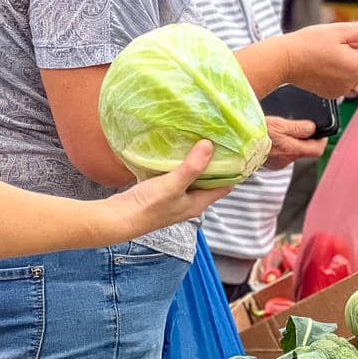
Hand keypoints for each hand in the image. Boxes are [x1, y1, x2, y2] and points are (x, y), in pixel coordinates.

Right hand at [97, 140, 231, 240]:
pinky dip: (178, 164)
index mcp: (198, 203)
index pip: (224, 186)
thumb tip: (210, 145)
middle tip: (221, 140)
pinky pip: (175, 175)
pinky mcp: (160, 192)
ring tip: (201, 140)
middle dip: (216, 163)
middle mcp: (189, 202)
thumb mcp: (173, 185)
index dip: (234, 170)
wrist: (118, 219)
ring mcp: (174, 198)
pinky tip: (176, 150)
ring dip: (196, 162)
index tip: (239, 150)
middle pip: (209, 180)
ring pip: (192, 177)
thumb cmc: (147, 207)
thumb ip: (192, 168)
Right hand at [263, 117, 327, 168]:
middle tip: (303, 126)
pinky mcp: (271, 163)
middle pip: (305, 151)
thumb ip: (297, 127)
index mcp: (292, 150)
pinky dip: (284, 146)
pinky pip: (284, 154)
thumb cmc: (257, 133)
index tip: (321, 131)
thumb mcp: (278, 124)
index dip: (322, 140)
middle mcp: (287, 159)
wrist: (238, 143)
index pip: (317, 150)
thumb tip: (313, 128)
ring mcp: (279, 163)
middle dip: (307, 139)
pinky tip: (276, 137)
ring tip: (286, 129)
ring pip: (294, 152)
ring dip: (294, 142)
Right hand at [283, 22, 357, 98]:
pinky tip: (326, 61)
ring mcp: (343, 90)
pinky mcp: (334, 93)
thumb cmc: (308, 43)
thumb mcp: (340, 30)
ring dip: (354, 59)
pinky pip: (348, 80)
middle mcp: (354, 82)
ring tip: (333, 51)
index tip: (357, 36)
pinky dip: (343, 69)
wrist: (284, 61)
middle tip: (342, 42)